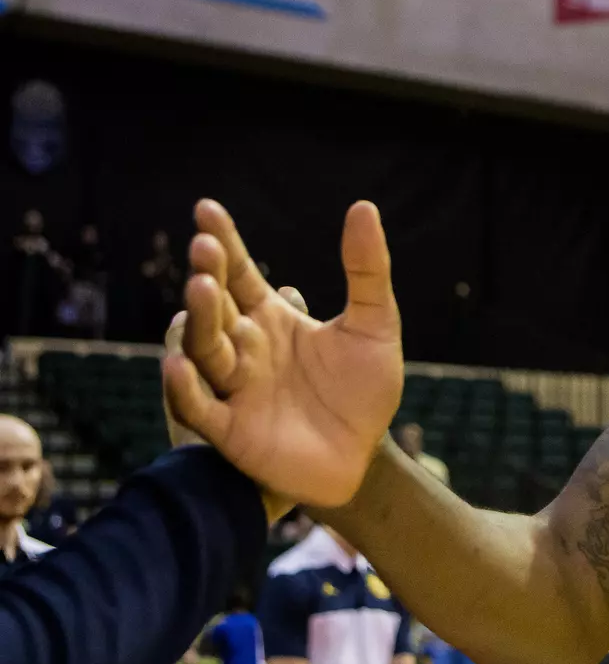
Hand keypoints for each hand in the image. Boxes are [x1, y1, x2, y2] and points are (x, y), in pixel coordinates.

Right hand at [163, 199, 403, 507]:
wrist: (367, 457)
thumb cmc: (364, 392)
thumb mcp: (375, 324)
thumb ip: (367, 270)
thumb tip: (364, 207)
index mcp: (271, 319)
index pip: (239, 273)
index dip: (223, 242)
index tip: (207, 208)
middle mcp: (245, 348)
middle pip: (217, 307)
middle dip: (209, 277)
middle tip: (205, 246)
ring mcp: (234, 388)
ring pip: (204, 350)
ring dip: (200, 320)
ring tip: (201, 287)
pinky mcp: (231, 431)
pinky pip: (199, 408)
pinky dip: (186, 388)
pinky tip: (178, 364)